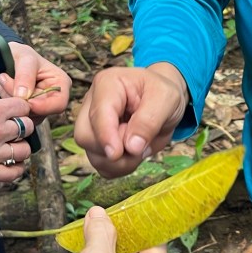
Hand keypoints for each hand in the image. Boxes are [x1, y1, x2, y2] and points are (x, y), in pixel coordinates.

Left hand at [0, 43, 70, 120]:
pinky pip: (18, 115)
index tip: (21, 97)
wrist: (9, 55)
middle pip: (40, 112)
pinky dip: (7, 103)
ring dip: (10, 100)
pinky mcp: (29, 111)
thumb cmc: (21, 54)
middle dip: (20, 100)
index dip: (41, 106)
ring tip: (2, 80)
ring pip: (27, 115)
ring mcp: (41, 106)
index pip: (58, 104)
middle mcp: (54, 98)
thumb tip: (24, 96)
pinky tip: (1, 87)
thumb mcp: (24, 58)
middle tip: (3, 79)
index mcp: (61, 84)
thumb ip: (25, 76)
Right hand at [0, 87, 33, 180]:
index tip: (13, 111)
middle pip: (27, 128)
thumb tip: (5, 107)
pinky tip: (10, 162)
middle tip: (10, 128)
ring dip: (19, 147)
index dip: (19, 108)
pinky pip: (13, 174)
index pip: (24, 108)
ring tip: (9, 145)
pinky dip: (16, 169)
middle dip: (20, 126)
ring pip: (24, 151)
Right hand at [74, 62, 189, 177]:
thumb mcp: (166, 99)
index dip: (106, 136)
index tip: (117, 154)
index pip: (97, 114)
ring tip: (141, 148)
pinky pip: (101, 165)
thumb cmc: (163, 93)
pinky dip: (118, 168)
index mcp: (107, 84)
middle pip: (85, 137)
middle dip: (113, 151)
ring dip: (119, 163)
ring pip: (91, 155)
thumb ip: (149, 120)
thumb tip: (131, 147)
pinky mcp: (98, 144)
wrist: (164, 102)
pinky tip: (132, 157)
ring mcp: (92, 126)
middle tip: (140, 145)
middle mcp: (93, 104)